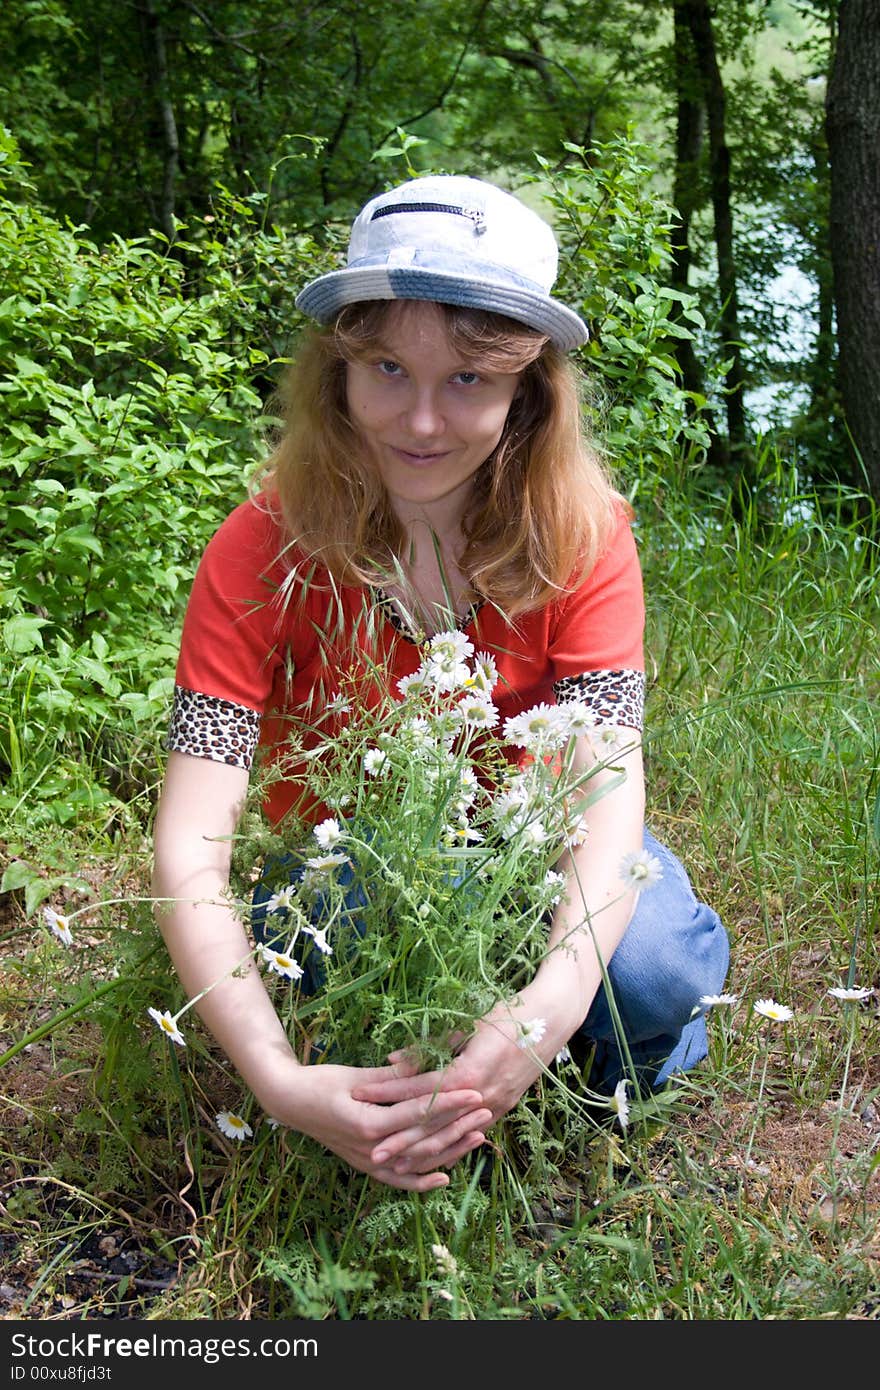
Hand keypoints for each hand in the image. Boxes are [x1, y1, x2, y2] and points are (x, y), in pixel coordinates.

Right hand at [260, 1055, 491, 1191]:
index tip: (475, 1091)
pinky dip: (422, 1181)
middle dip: (458, 1124)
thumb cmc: (320, 1082)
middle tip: (487, 1110)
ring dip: (450, 1150)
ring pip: (418, 1162)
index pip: (420, 1113)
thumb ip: (393, 1076)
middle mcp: (372, 1149)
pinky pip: (399, 1180)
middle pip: (425, 1139)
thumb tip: (425, 1063)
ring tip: (478, 1136)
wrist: (289, 1103)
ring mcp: (369, 1161)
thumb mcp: (357, 1076)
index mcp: (369, 1124)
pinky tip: (445, 1178)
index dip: (450, 1101)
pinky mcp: (366, 1165)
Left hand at [351, 997, 563, 1176]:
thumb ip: (430, 1049)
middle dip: (401, 1140)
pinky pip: (469, 1134)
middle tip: (371, 1153)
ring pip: (451, 1136)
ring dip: (422, 1152)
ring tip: (395, 1164)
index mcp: (467, 1072)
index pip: (417, 1089)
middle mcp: (480, 1096)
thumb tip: (392, 1062)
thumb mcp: (465, 1026)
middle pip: (433, 1124)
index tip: (360, 1098)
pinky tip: (431, 1159)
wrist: (551, 1021)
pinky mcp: (502, 1109)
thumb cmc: (506, 1016)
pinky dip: (448, 1148)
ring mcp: (494, 1106)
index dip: (387, 1094)